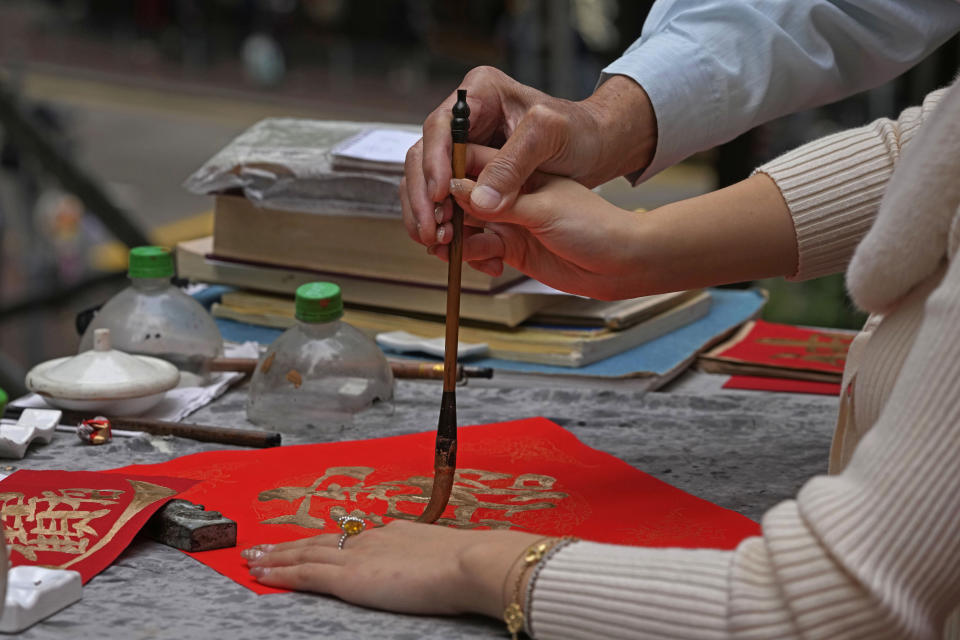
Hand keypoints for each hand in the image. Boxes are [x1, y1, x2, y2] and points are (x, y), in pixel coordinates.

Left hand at [244, 519, 539, 617]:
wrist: (469, 563)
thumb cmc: (470, 564)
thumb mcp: (449, 555)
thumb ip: (434, 558)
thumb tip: (437, 563)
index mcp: (396, 533)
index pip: (352, 537)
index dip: (325, 540)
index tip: (309, 541)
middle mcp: (372, 538)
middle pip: (322, 541)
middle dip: (291, 544)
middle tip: (263, 546)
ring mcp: (358, 556)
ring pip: (306, 554)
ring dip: (277, 556)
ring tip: (253, 558)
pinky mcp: (348, 578)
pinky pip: (305, 573)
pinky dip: (280, 572)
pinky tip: (261, 574)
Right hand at [400, 67, 655, 249]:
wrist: (602, 153)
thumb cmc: (583, 133)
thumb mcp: (552, 137)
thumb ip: (513, 164)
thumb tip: (478, 200)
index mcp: (481, 97)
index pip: (439, 128)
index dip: (433, 164)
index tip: (438, 196)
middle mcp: (468, 126)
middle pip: (423, 161)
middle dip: (422, 199)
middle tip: (430, 231)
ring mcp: (469, 158)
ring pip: (429, 189)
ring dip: (429, 220)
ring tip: (438, 246)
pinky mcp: (476, 186)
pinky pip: (451, 211)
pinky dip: (451, 233)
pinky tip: (461, 251)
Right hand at [438, 147, 797, 298]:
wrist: (620, 261)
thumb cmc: (597, 218)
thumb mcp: (549, 197)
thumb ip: (504, 193)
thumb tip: (460, 193)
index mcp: (510, 144)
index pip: (456, 147)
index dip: (438, 170)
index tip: (434, 198)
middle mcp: (500, 173)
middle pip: (445, 184)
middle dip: (434, 209)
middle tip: (435, 233)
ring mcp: (500, 207)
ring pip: (454, 217)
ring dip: (448, 235)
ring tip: (449, 250)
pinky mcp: (503, 238)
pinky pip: (472, 244)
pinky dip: (470, 254)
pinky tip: (485, 262)